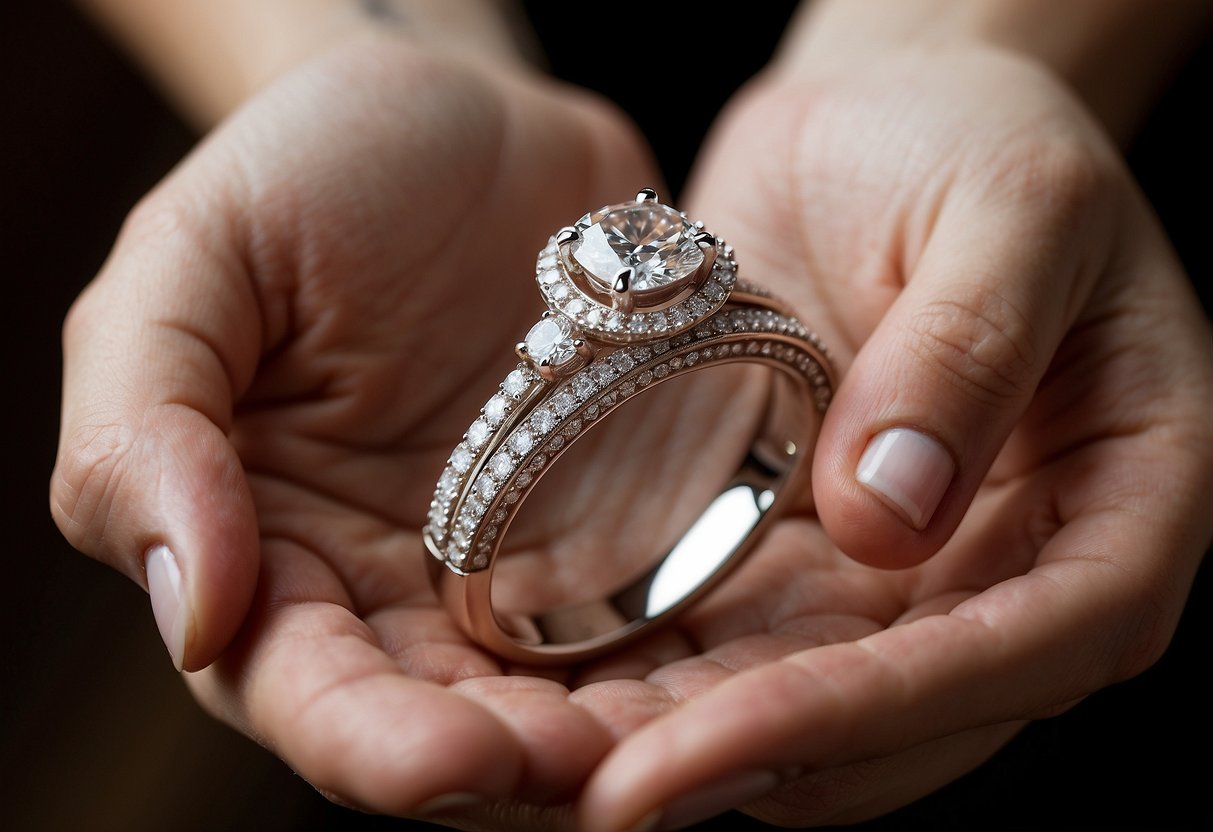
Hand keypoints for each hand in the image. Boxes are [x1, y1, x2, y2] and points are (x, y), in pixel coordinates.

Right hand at [51, 36, 666, 819]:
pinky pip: (655, 624)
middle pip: (442, 725)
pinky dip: (691, 671)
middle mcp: (392, 588)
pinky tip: (741, 690)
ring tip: (680, 759)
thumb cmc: (310, 170)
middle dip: (510, 770)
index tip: (449, 759)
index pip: (301, 689)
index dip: (368, 740)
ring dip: (616, 746)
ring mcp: (516, 569)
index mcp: (269, 547)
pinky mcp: (619, 533)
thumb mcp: (193, 264)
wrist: (470, 113)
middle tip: (590, 783)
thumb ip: (143, 430)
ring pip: (559, 702)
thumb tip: (190, 610)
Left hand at [572, 46, 1212, 828]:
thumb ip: (970, 350)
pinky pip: (751, 648)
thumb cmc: (977, 142)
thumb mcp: (1010, 206)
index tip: (733, 737)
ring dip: (700, 750)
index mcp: (1127, 502)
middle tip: (610, 794)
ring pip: (819, 713)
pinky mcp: (822, 563)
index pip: (1028, 650)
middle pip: (913, 721)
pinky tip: (582, 703)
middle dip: (764, 761)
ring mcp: (918, 581)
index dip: (880, 711)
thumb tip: (893, 520)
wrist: (889, 126)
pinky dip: (675, 685)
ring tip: (573, 774)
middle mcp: (1025, 570)